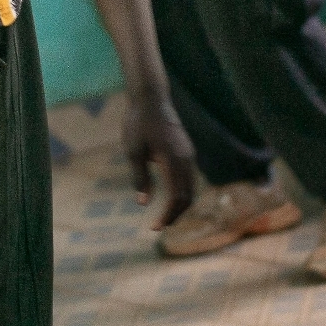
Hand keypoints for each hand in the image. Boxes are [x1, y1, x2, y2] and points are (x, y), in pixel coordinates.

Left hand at [123, 97, 197, 227]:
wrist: (150, 97)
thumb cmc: (138, 123)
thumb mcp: (134, 151)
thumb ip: (140, 177)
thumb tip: (143, 203)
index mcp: (174, 160)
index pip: (177, 197)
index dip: (167, 215)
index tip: (155, 228)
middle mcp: (186, 159)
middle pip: (188, 195)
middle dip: (175, 214)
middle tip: (159, 226)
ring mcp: (188, 154)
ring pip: (191, 187)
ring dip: (180, 204)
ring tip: (165, 215)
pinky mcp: (186, 150)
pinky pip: (189, 177)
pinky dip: (182, 191)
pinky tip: (170, 196)